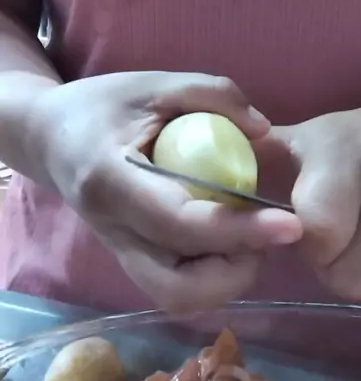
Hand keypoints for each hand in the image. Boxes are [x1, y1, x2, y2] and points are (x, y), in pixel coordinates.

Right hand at [27, 72, 300, 311]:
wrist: (49, 135)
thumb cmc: (102, 104)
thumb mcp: (156, 83)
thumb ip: (214, 95)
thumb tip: (266, 132)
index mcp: (112, 181)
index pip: (180, 223)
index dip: (240, 230)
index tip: (291, 224)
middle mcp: (113, 229)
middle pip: (178, 287)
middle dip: (235, 269)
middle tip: (265, 230)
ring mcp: (119, 251)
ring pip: (177, 297)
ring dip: (225, 278)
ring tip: (248, 235)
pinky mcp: (130, 259)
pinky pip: (174, 286)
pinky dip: (211, 274)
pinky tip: (226, 238)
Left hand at [273, 89, 360, 307]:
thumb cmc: (359, 141)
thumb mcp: (306, 139)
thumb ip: (257, 162)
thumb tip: (207, 183)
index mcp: (347, 155)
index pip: (321, 230)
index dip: (307, 243)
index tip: (305, 231)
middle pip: (352, 275)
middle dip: (333, 268)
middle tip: (335, 246)